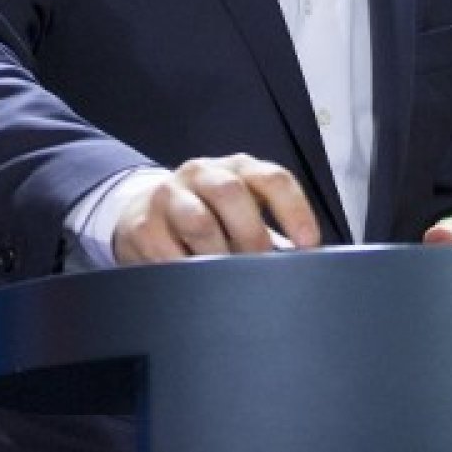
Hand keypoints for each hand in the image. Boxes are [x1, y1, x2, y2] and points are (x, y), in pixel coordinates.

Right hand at [112, 153, 319, 264]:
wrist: (144, 210)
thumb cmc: (210, 214)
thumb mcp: (242, 210)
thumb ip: (271, 229)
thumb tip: (305, 264)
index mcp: (240, 168)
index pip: (273, 179)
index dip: (295, 211)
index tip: (308, 245)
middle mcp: (205, 173)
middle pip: (231, 193)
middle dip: (252, 234)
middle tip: (263, 267)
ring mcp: (170, 194)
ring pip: (198, 221)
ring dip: (218, 254)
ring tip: (229, 280)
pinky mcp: (143, 222)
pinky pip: (165, 249)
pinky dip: (184, 269)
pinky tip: (195, 283)